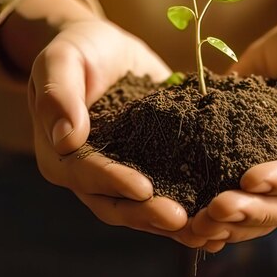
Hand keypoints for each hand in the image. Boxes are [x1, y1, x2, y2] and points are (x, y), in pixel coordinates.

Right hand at [0, 0, 215, 246]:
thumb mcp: (62, 59)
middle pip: (115, 203)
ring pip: (143, 208)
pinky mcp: (152, 166)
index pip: (85, 174)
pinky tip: (218, 219)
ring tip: (205, 227)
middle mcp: (90, 174)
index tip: (143, 188)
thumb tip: (65, 138)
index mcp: (62, 153)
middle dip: (147, 213)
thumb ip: (58, 93)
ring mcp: (122, 174)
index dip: (113, 182)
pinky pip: (169, 191)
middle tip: (181, 219)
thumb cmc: (79, 50)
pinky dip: (190, 205)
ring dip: (171, 221)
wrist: (104, 48)